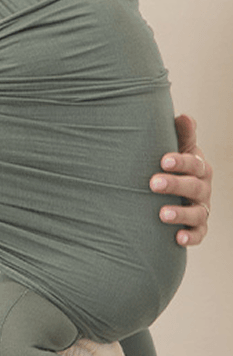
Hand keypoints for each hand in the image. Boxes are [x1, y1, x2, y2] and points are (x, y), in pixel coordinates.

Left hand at [150, 114, 212, 245]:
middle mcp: (203, 188)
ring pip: (197, 213)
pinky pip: (198, 234)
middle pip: (194, 187)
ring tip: (162, 214)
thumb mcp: (177, 148)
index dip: (180, 162)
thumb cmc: (171, 165)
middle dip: (174, 185)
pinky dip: (190, 237)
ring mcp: (201, 209)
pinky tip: (177, 238)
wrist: (172, 192)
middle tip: (153, 183)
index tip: (163, 160)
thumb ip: (181, 134)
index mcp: (198, 167)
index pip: (193, 163)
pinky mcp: (198, 228)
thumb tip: (183, 117)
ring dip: (181, 214)